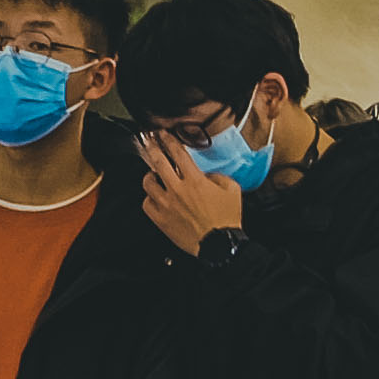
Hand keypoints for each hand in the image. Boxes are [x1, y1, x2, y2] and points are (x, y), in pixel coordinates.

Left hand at [134, 132, 238, 257]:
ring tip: (153, 174)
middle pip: (158, 162)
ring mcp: (167, 205)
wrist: (219, 245)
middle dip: (152, 148)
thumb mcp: (231, 190)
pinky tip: (154, 197)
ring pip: (148, 183)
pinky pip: (146, 204)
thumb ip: (218, 176)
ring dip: (150, 175)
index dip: (168, 140)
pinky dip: (149, 198)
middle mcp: (178, 190)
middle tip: (149, 142)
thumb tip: (206, 175)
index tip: (163, 134)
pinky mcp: (161, 219)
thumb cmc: (226, 219)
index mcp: (195, 180)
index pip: (177, 153)